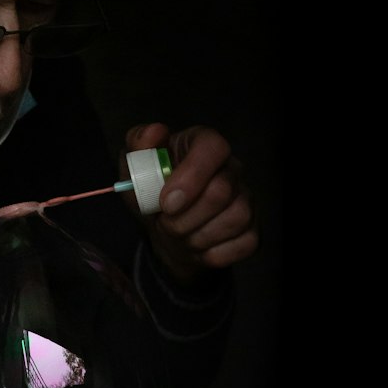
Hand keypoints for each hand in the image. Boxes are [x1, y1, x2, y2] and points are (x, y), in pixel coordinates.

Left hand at [123, 122, 258, 283]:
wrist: (163, 231)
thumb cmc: (151, 193)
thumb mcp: (134, 167)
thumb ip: (138, 143)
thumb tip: (155, 132)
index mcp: (202, 145)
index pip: (212, 148)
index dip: (191, 176)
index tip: (165, 203)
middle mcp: (230, 168)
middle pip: (221, 191)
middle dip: (185, 217)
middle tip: (165, 222)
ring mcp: (246, 199)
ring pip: (235, 218)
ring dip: (197, 237)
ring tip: (178, 234)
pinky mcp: (253, 229)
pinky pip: (244, 245)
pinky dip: (212, 254)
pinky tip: (197, 248)